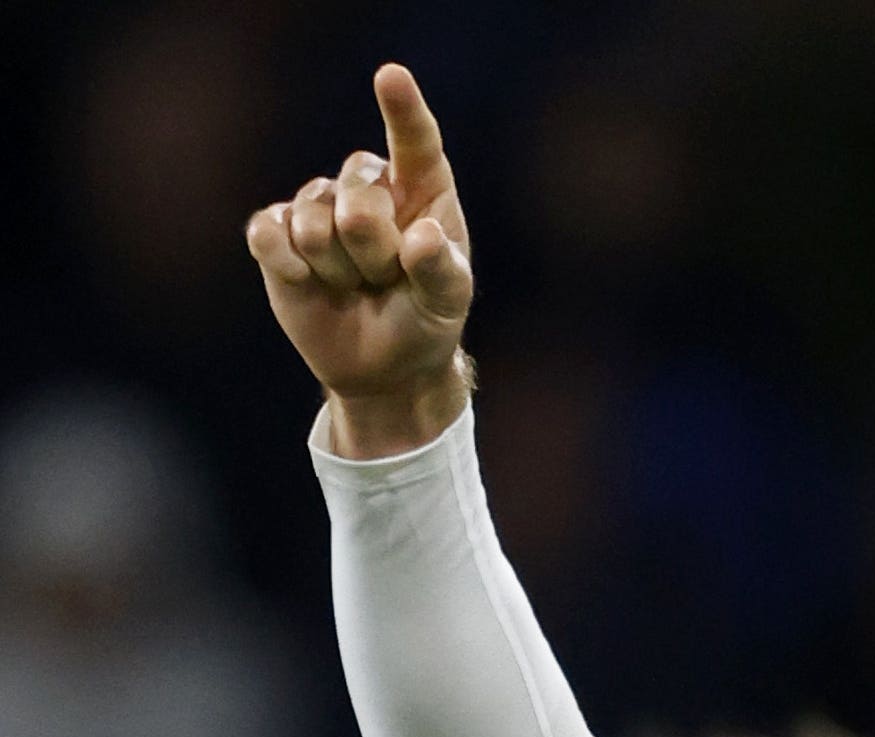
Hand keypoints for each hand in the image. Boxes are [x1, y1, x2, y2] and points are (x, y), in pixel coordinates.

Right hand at [246, 64, 473, 456]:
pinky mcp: (277, 233)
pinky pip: (268, 233)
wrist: (382, 364)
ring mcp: (318, 207)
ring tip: (356, 286)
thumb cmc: (424, 321)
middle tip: (386, 280)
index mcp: (422, 192)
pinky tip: (308, 282)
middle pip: (356, 194)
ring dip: (337, 268)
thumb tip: (421, 237)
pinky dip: (288, 266)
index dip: (402, 110)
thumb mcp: (447, 304)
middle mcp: (368, 189)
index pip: (415, 143)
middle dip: (373, 250)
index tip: (389, 76)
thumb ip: (442, 271)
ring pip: (313, 219)